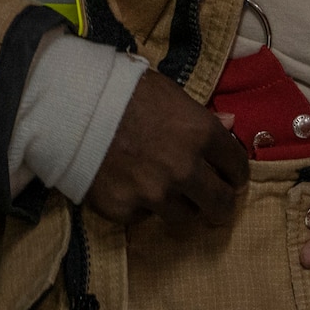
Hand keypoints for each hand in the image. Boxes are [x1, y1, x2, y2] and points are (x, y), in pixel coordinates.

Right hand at [83, 71, 249, 228]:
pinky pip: (144, 217)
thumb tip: (231, 123)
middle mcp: (184, 169)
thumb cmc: (124, 91)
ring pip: (184, 218)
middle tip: (214, 203)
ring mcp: (155, 195)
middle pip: (219, 204)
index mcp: (200, 134)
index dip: (235, 173)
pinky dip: (142, 207)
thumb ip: (202, 116)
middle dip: (220, 204)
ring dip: (181, 208)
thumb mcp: (170, 94)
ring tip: (168, 195)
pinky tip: (131, 187)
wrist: (72, 107)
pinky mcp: (126, 212)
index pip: (237, 166)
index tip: (230, 177)